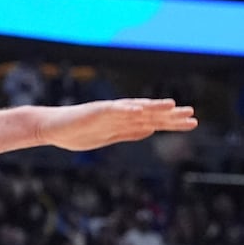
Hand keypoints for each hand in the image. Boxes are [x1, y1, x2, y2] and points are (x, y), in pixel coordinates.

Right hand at [39, 99, 196, 151]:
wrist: (51, 127)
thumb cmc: (77, 132)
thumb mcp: (108, 138)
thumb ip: (128, 133)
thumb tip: (149, 130)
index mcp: (124, 122)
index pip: (154, 122)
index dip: (173, 122)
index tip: (192, 123)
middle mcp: (120, 114)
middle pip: (150, 113)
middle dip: (171, 115)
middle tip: (192, 114)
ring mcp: (108, 111)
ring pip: (136, 109)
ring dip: (154, 107)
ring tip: (171, 106)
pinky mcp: (95, 111)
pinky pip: (114, 110)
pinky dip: (127, 109)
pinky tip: (140, 110)